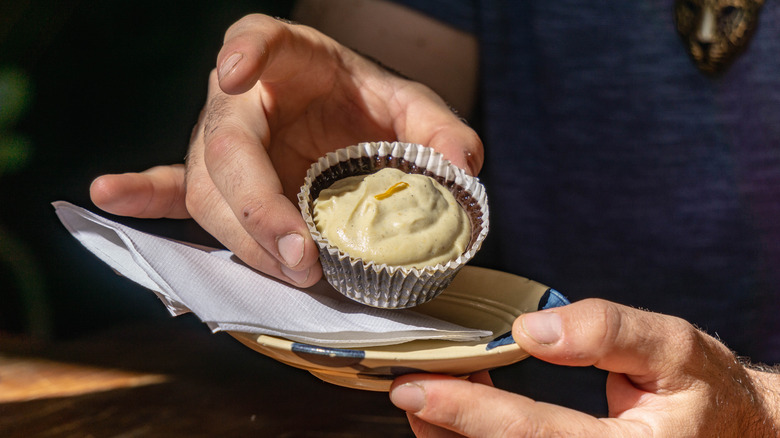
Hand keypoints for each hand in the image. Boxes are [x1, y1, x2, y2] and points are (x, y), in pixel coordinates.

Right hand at [90, 14, 482, 286]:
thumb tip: (463, 164)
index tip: (235, 71)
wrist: (348, 128)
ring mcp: (222, 141)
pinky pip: (174, 189)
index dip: (245, 53)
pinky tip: (108, 195)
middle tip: (301, 255)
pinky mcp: (215, 178)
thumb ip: (440, 129)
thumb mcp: (413, 110)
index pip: (257, 38)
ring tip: (291, 271)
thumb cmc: (371, 109)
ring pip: (210, 192)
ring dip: (247, 239)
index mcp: (289, 59)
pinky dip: (146, 197)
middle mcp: (243, 99)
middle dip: (258, 205)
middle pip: (227, 145)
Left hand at [389, 299, 779, 436]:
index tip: (414, 388)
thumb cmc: (706, 394)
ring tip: (429, 388)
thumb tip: (533, 329)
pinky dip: (477, 434)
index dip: (466, 411)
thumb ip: (609, 332)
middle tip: (406, 383)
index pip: (528, 436)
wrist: (733, 436)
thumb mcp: (674, 349)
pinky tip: (468, 402)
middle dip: (441, 426)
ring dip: (452, 433)